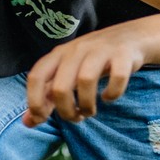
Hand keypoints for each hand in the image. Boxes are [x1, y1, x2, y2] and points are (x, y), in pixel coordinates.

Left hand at [23, 28, 144, 126]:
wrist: (132, 37)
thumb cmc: (94, 59)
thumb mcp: (67, 73)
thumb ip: (47, 97)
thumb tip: (27, 123)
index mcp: (59, 54)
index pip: (36, 76)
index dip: (35, 101)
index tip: (42, 118)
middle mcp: (76, 50)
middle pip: (60, 86)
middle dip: (66, 111)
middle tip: (76, 117)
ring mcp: (100, 50)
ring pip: (85, 81)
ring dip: (87, 105)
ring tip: (90, 111)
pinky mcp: (122, 55)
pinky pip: (116, 78)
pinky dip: (112, 93)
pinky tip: (109, 97)